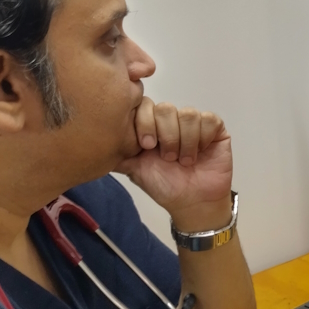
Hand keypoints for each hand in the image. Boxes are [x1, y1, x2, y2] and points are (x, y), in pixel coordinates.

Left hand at [115, 97, 232, 219]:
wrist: (193, 203)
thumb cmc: (165, 187)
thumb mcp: (134, 169)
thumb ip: (118, 153)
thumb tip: (92, 145)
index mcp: (152, 126)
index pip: (144, 105)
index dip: (144, 122)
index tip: (146, 146)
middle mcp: (172, 121)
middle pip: (166, 108)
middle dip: (166, 136)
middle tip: (168, 158)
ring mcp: (194, 123)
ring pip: (188, 114)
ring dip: (185, 142)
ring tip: (185, 161)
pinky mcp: (215, 128)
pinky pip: (209, 120)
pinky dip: (202, 139)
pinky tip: (200, 153)